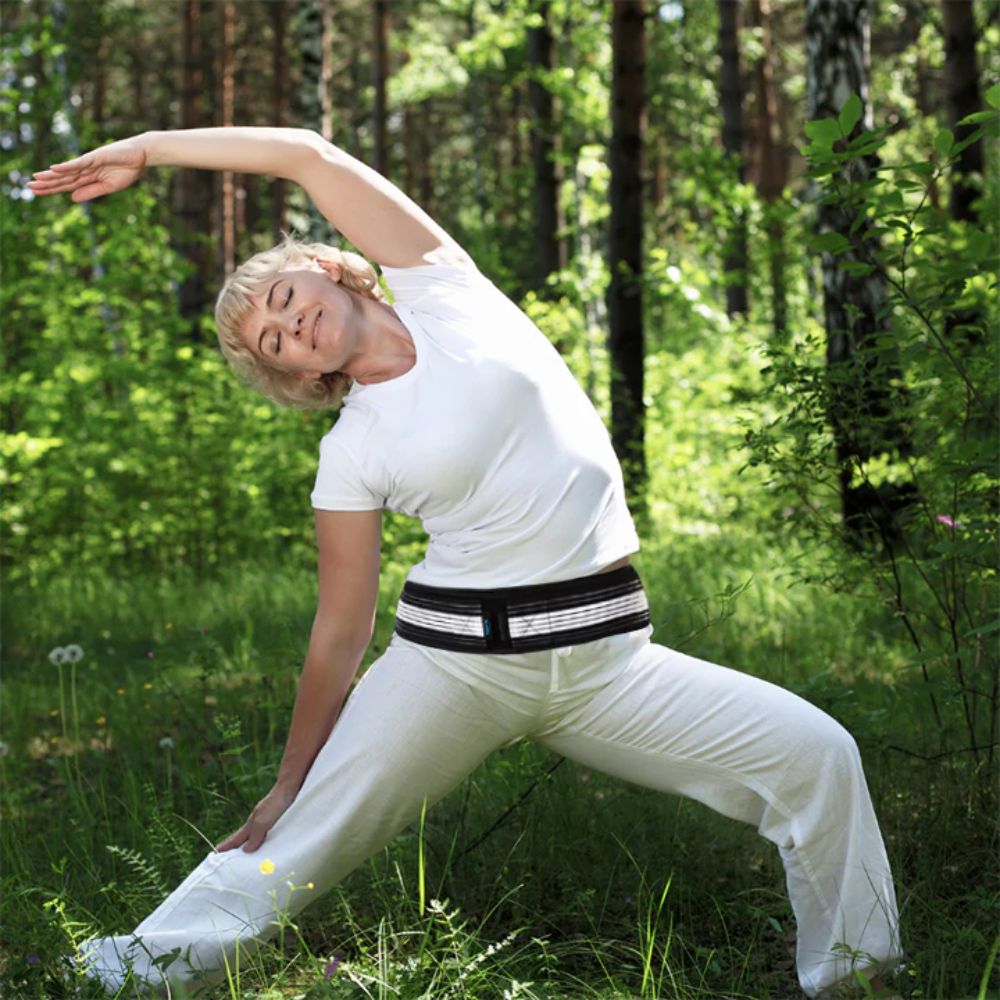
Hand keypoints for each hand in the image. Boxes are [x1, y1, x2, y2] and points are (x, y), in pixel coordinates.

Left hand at [28, 135, 148, 201]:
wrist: (140, 157)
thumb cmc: (127, 171)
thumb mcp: (109, 187)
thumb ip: (91, 192)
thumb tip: (72, 198)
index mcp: (89, 179)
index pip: (67, 185)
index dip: (52, 189)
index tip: (37, 192)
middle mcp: (85, 170)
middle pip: (63, 178)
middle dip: (47, 183)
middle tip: (29, 186)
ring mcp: (89, 163)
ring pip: (67, 171)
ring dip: (52, 175)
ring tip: (37, 178)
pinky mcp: (94, 157)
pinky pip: (78, 163)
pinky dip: (67, 166)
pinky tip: (54, 169)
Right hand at [215, 783, 298, 853]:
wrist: (290, 788)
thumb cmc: (275, 804)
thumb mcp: (263, 821)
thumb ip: (255, 836)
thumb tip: (245, 851)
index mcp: (251, 824)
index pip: (235, 839)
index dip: (226, 846)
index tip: (214, 854)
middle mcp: (257, 823)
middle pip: (243, 838)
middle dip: (235, 848)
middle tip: (226, 859)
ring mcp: (266, 820)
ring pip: (255, 836)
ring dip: (250, 846)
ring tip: (245, 856)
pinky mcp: (277, 820)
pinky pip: (267, 834)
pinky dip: (264, 841)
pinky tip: (267, 844)